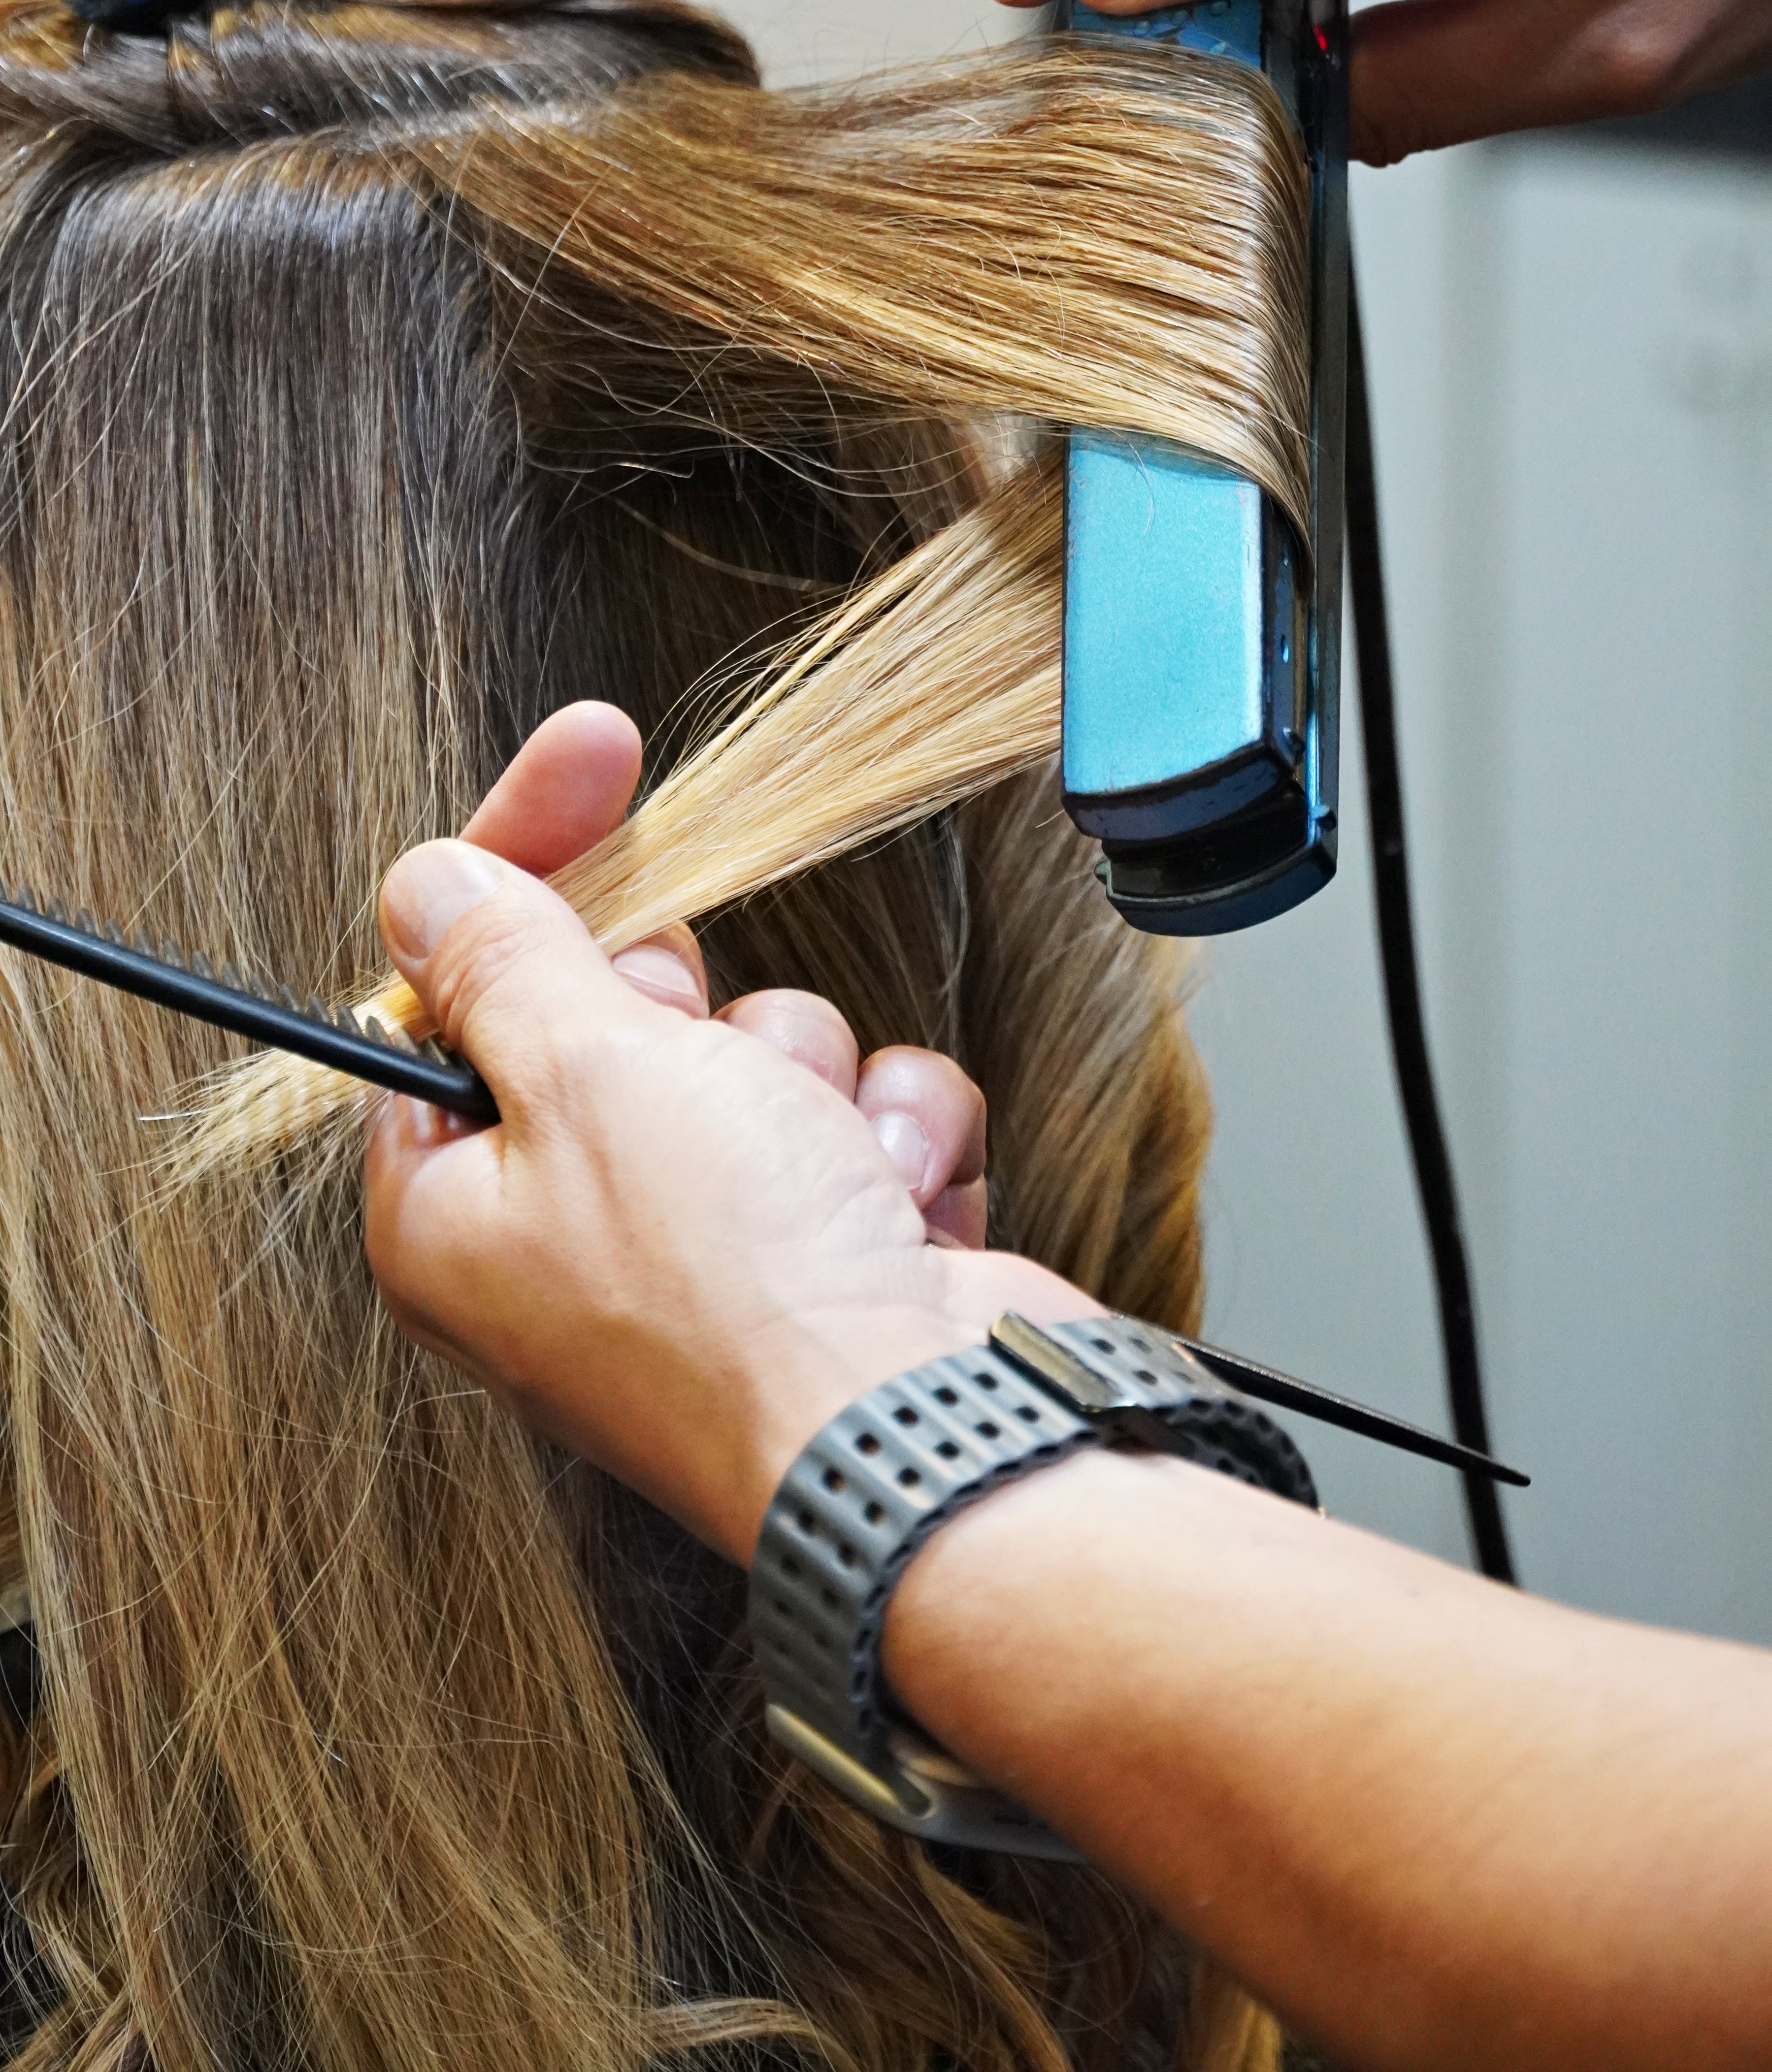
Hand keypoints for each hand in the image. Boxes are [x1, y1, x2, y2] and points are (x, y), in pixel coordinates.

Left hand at [362, 703, 1091, 1559]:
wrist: (928, 1437)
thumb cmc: (739, 1289)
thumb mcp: (589, 1075)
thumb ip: (508, 961)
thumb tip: (425, 882)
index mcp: (456, 1208)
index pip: (458, 983)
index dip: (532, 860)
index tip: (599, 751)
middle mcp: (571, 1234)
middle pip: (624, 1010)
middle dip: (701, 1015)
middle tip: (714, 1069)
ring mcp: (711, 1249)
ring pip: (764, 1049)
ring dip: (813, 1081)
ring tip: (824, 1166)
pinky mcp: (835, 1249)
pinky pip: (864, 1111)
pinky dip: (895, 1140)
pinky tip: (897, 1208)